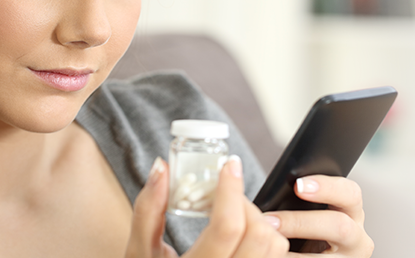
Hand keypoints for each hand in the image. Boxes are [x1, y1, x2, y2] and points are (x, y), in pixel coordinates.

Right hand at [126, 156, 289, 257]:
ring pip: (274, 245)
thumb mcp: (139, 251)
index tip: (229, 165)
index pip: (227, 227)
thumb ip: (148, 210)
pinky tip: (240, 235)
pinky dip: (264, 238)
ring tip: (232, 216)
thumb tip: (161, 167)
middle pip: (258, 233)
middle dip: (244, 204)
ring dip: (258, 220)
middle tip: (224, 197)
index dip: (231, 190)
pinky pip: (275, 256)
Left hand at [264, 176, 373, 256]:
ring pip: (322, 257)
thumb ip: (302, 201)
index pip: (350, 193)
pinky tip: (273, 256)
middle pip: (339, 226)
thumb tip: (275, 194)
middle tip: (269, 222)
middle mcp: (358, 238)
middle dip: (300, 222)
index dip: (325, 187)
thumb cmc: (306, 228)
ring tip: (267, 245)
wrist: (309, 253)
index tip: (297, 186)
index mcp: (353, 211)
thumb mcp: (311, 211)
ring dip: (291, 252)